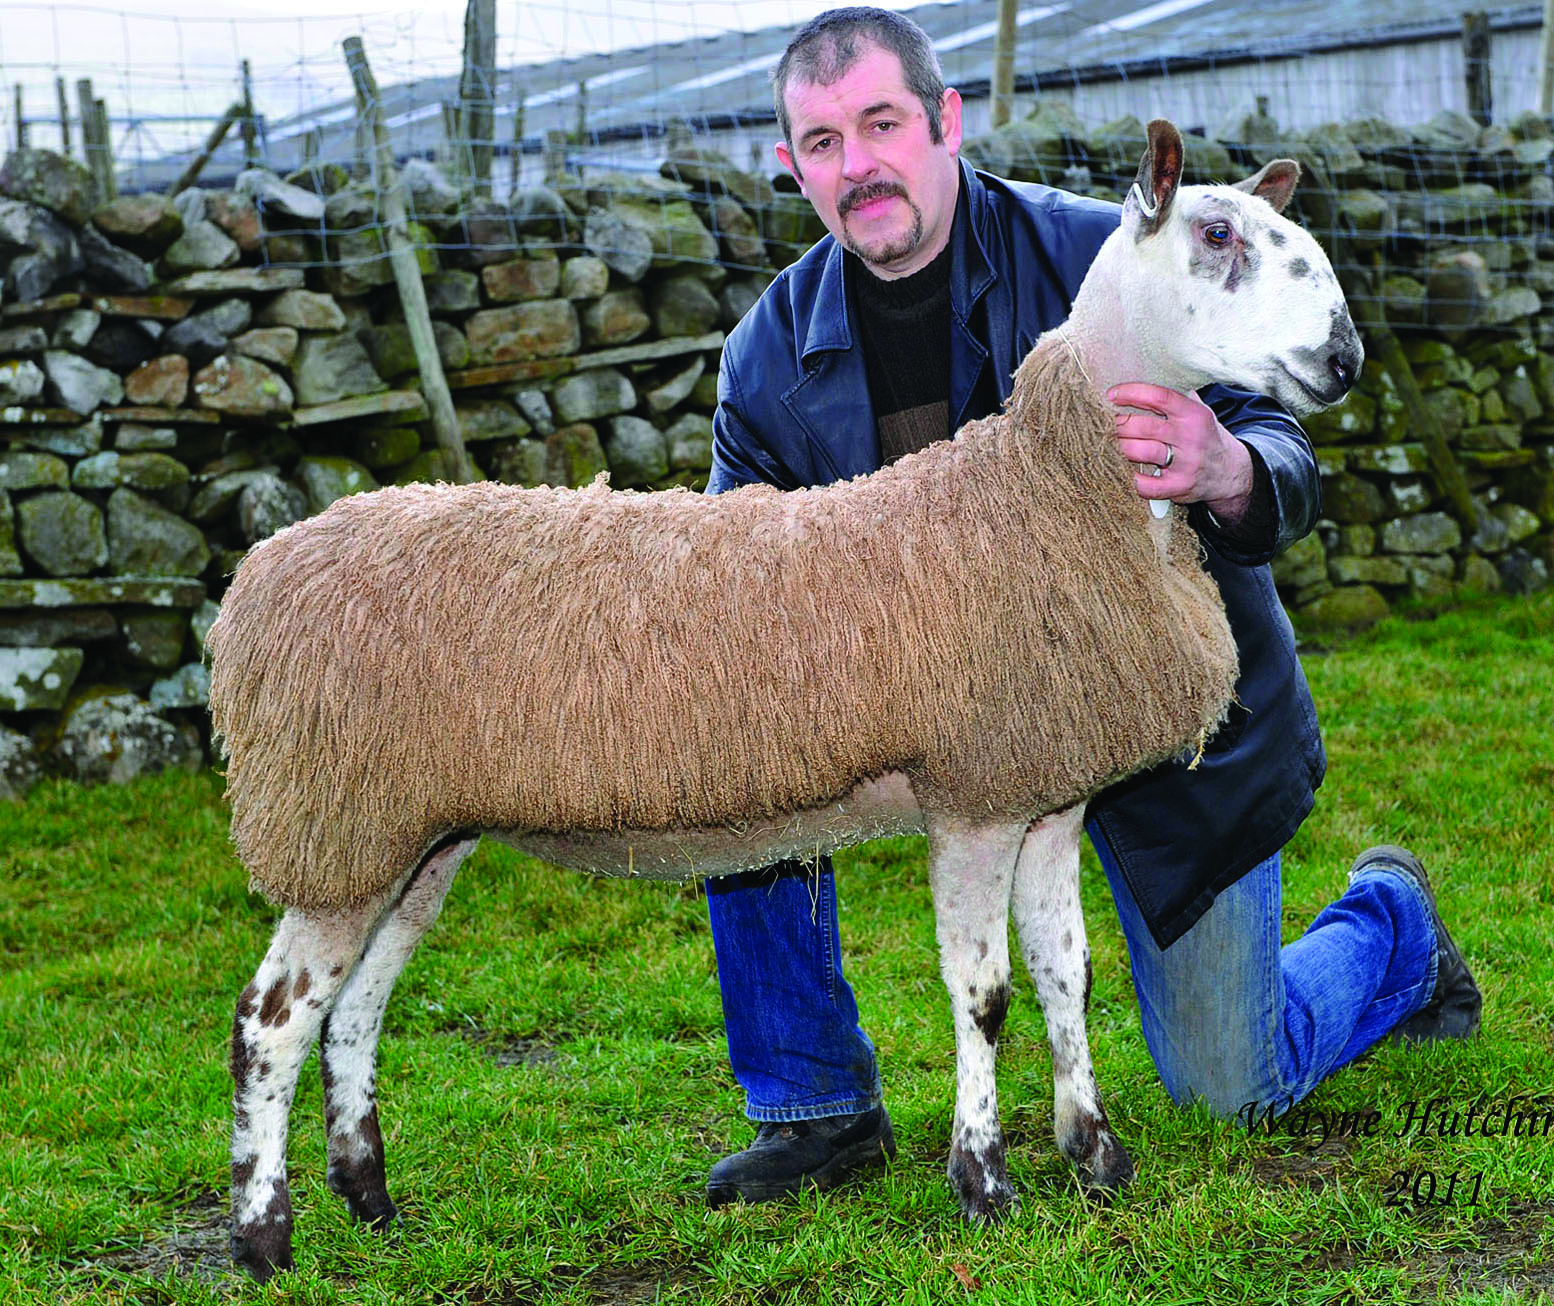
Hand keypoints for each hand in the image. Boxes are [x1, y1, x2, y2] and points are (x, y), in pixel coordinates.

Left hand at [1108, 383, 1253, 523]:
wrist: (1230, 473)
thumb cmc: (1204, 437)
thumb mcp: (1199, 412)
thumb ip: (1175, 398)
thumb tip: (1141, 374)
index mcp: (1194, 414)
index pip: (1158, 397)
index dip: (1131, 393)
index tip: (1111, 395)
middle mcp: (1191, 437)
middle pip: (1143, 426)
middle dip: (1119, 425)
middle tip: (1106, 425)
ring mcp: (1186, 463)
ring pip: (1140, 452)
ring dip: (1121, 448)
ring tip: (1114, 445)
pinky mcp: (1179, 487)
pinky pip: (1146, 485)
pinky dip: (1132, 479)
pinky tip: (1127, 472)